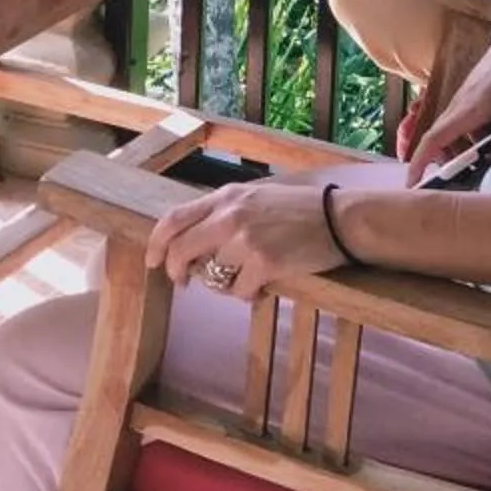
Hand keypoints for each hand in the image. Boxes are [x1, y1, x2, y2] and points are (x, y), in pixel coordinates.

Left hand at [143, 177, 346, 301]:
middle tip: (182, 283)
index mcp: (226, 197)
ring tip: (244, 278)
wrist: (339, 218)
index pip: (174, 218)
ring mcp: (246, 240)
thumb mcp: (255, 199)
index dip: (156, 243)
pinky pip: (238, 291)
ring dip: (223, 284)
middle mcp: (230, 216)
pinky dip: (247, 294)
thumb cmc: (299, 210)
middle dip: (176, 271)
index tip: (152, 261)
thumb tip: (194, 244)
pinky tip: (263, 284)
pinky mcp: (264, 263)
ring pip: (212, 276)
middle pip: (181, 249)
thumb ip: (223, 215)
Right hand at [407, 5, 490, 183]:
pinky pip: (470, 121)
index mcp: (465, 110)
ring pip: (458, 131)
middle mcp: (460, 104)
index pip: (432, 142)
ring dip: (466, 148)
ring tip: (487, 162)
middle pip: (443, 140)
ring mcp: (469, 97)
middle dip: (447, 162)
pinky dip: (477, 136)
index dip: (418, 164)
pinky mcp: (479, 93)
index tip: (410, 185)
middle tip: (462, 181)